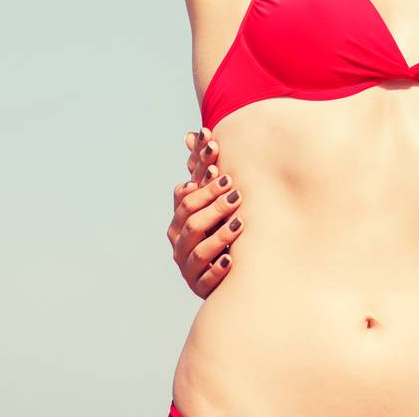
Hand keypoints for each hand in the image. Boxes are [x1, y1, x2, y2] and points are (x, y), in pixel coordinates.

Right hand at [166, 128, 240, 297]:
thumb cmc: (218, 227)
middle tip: (234, 190)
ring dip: (217, 234)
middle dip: (211, 203)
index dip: (200, 174)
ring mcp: (188, 265)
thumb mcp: (214, 199)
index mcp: (182, 217)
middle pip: (189, 218)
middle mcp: (180, 240)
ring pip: (197, 249)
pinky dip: (217, 269)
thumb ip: (205, 169)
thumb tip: (195, 132)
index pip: (186, 192)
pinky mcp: (200, 286)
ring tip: (239, 224)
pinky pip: (205, 279)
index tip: (218, 160)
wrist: (220, 273)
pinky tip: (230, 259)